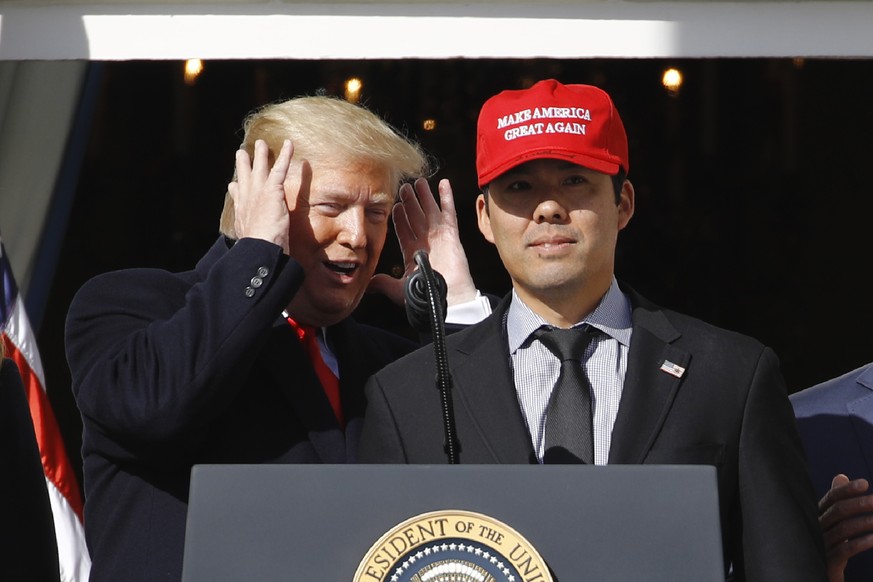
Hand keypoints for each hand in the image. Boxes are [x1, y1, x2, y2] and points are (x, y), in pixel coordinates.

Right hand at [227, 139, 293, 253]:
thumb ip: (250, 238)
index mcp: (242, 212)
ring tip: (262, 143)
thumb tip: (249, 245)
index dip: (236, 189)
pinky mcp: (272, 189)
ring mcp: (258, 192)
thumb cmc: (259, 250)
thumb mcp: (249, 243)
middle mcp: (247, 198)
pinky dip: (285, 155)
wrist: (260, 248)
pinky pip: (280, 168)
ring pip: (260, 167)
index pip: (237, 197)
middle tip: (241, 153)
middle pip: (243, 176)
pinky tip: (289, 144)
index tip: (233, 184)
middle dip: (243, 164)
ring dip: (261, 154)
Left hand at [369, 178, 477, 306]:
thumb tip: (367, 286)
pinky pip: (448, 212)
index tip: (393, 206)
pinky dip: (446, 197)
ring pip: (429, 211)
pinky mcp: (450, 234)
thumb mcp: (397, 289)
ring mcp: (438, 237)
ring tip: (418, 182)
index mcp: (413, 253)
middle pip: (415, 217)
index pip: (404, 230)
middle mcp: (425, 243)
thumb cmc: (424, 297)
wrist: (446, 298)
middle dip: (409, 203)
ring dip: (424, 196)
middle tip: (404, 188)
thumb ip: (382, 283)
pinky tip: (443, 183)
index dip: (399, 218)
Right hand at [819, 473, 872, 581]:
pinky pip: (844, 550)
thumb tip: (841, 477)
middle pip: (837, 511)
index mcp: (818, 514)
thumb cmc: (828, 541)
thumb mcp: (832, 519)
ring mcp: (822, 544)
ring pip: (843, 529)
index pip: (831, 498)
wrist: (820, 571)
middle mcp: (817, 527)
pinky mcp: (828, 561)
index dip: (847, 490)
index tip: (865, 484)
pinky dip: (860, 543)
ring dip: (864, 523)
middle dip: (859, 504)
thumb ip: (836, 499)